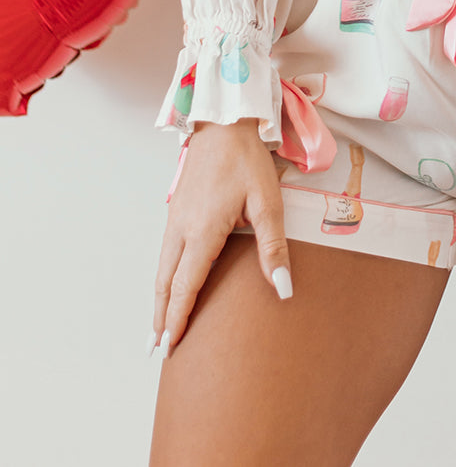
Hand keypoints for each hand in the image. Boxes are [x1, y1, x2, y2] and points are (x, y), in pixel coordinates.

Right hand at [151, 117, 292, 358]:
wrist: (223, 121)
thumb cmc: (247, 159)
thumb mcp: (267, 201)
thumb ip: (273, 247)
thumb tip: (283, 287)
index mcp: (202, 231)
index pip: (186, 286)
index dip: (178, 319)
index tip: (170, 346)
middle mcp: (181, 228)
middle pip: (166, 283)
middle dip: (161, 317)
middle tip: (157, 350)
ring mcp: (175, 217)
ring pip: (162, 268)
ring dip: (160, 299)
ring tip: (159, 325)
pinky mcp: (176, 208)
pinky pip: (166, 252)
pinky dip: (164, 277)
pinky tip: (170, 283)